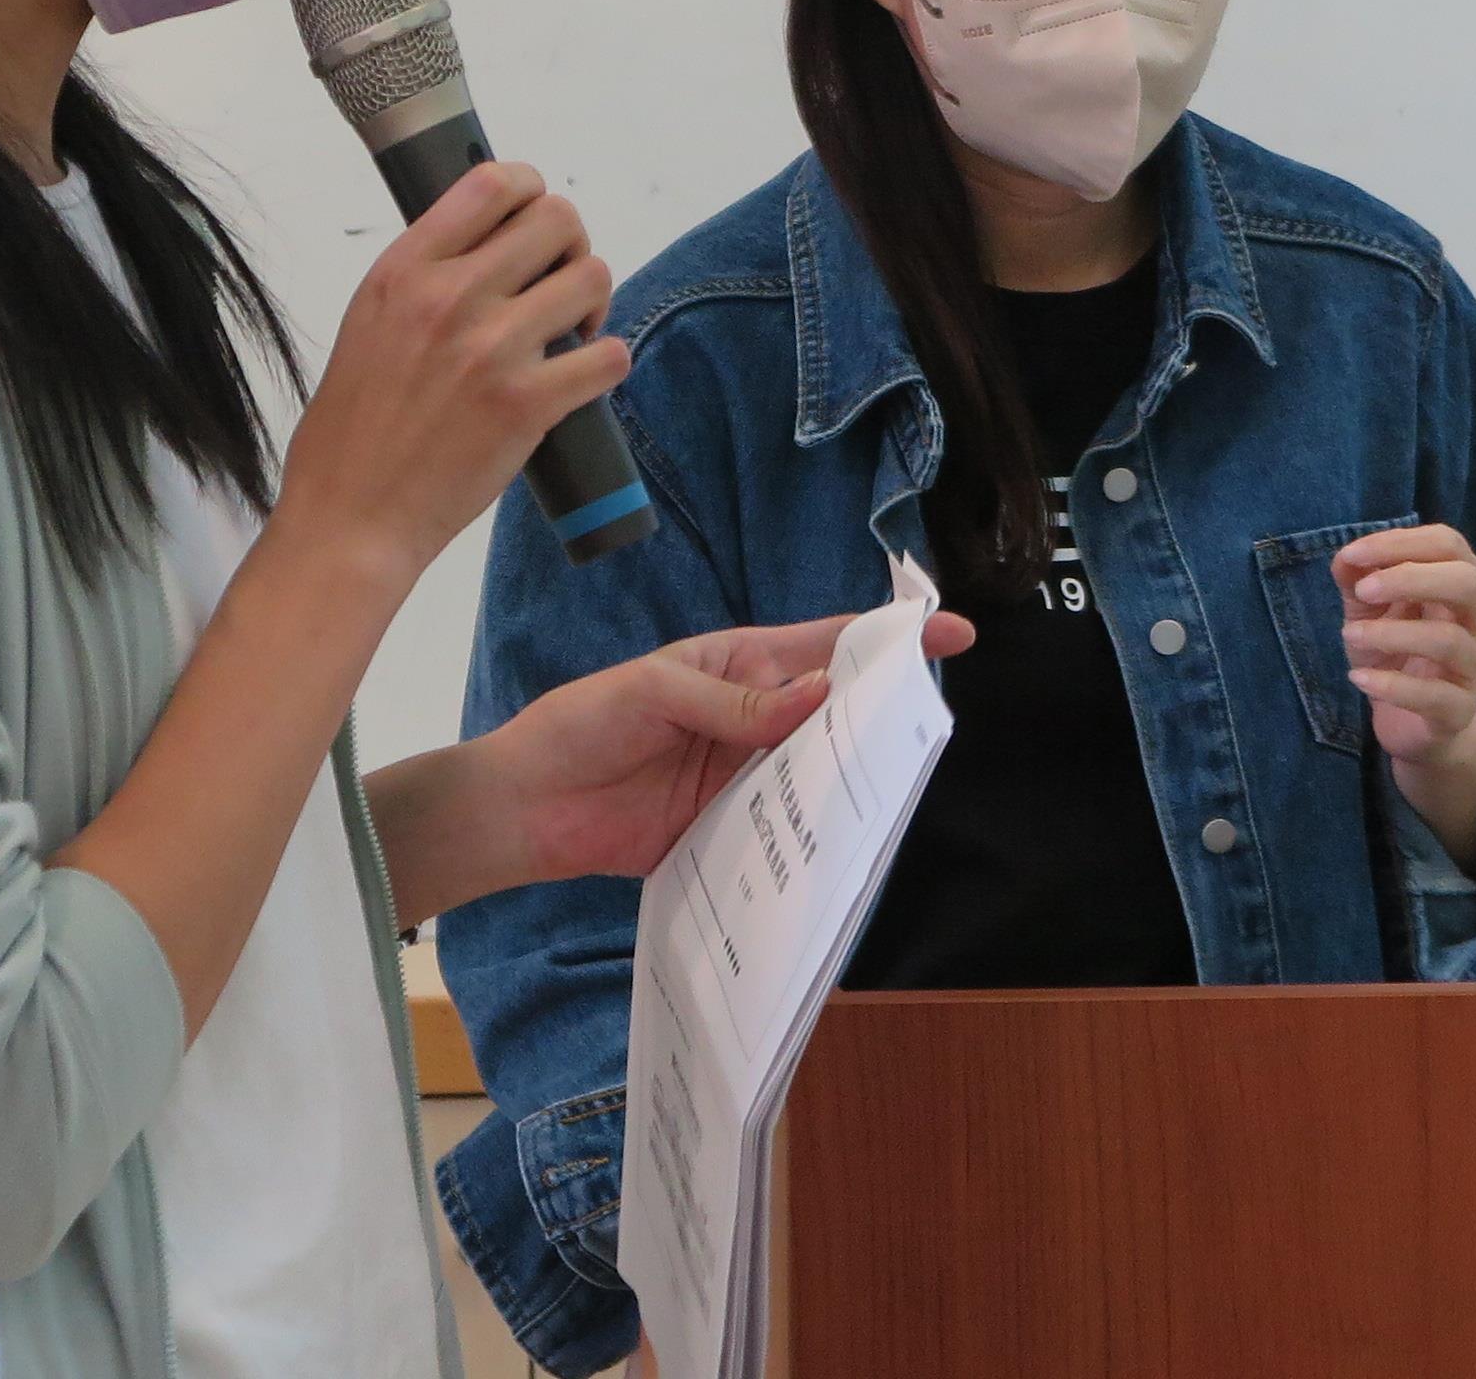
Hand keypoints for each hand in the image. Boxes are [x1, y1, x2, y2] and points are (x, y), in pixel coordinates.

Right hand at [270, 160, 625, 604]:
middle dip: (572, 246)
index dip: (532, 191)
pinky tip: (584, 375)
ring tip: (573, 332)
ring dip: (594, 301)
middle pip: (557, 219)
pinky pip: (609, 356)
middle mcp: (449, 296)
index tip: (534, 221)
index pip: (493, 183)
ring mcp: (491, 349)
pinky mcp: (526, 404)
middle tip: (560, 284)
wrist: (350, 515)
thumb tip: (487, 246)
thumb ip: (422, 278)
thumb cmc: (352, 429)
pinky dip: (608, 362)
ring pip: (592, 277)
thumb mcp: (367, 322)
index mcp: (403, 270)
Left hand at [478, 607, 976, 884]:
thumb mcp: (651, 692)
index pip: (823, 645)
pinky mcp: (729, 827)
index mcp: (736, 665)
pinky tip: (842, 843)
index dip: (885, 637)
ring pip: (818, 771)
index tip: (947, 632)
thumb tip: (816, 696)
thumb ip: (732, 700)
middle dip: (885, 713)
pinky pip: (784, 827)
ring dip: (854, 778)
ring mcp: (743, 774)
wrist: (528, 805)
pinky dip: (814, 832)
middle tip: (932, 726)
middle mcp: (751, 718)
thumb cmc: (579, 725)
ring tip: (900, 785)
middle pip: (834, 712)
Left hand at [1337, 522, 1475, 867]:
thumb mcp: (1373, 614)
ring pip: (1453, 641)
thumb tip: (1339, 557)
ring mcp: (1473, 673)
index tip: (1352, 557)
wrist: (1421, 732)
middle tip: (1360, 590)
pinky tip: (1358, 679)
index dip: (1404, 544)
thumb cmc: (1397, 655)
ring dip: (1392, 635)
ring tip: (1349, 641)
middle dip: (1411, 577)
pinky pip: (1438, 699)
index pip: (1453, 546)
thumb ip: (1358, 583)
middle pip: (1470, 581)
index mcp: (1458, 590)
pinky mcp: (1457, 717)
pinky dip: (1394, 684)